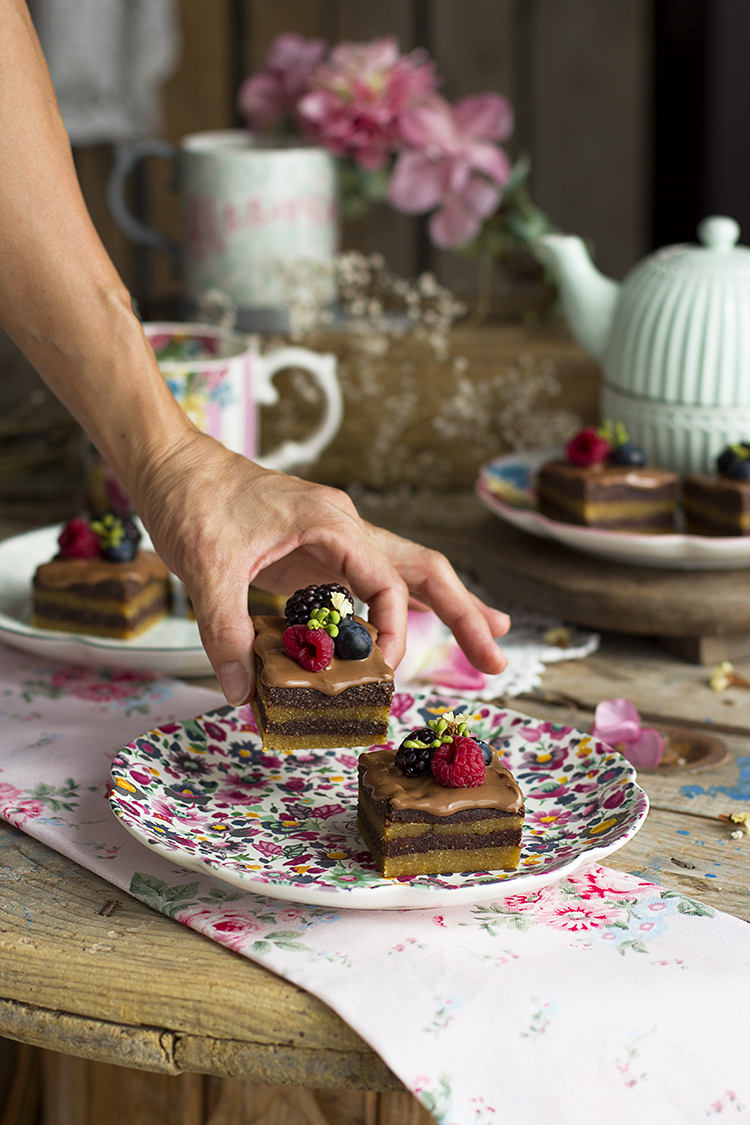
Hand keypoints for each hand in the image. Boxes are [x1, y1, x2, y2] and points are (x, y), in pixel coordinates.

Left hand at [133, 431, 508, 704]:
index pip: (388, 581)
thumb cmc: (193, 500)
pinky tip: (415, 626)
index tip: (378, 670)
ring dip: (447, 607)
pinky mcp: (319, 553)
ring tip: (490, 637)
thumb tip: (241, 693)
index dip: (393, 630)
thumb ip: (225, 630)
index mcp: (332, 522)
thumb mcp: (205, 568)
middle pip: (424, 570)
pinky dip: (401, 607)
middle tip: (498, 657)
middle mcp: (346, 527)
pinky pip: (373, 582)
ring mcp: (337, 539)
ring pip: (407, 573)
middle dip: (466, 613)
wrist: (171, 463)